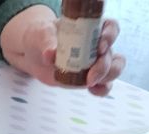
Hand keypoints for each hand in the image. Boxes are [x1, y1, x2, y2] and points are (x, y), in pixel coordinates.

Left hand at [0, 7, 124, 93]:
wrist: (35, 54)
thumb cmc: (42, 37)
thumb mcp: (42, 35)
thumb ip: (47, 42)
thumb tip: (49, 53)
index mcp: (90, 27)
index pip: (110, 27)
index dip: (110, 37)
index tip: (100, 47)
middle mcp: (96, 45)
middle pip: (112, 54)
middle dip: (105, 67)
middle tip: (90, 77)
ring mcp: (95, 62)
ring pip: (113, 69)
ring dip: (106, 78)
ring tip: (89, 83)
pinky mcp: (90, 78)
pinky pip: (104, 85)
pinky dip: (102, 90)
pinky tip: (93, 91)